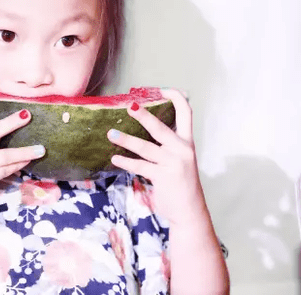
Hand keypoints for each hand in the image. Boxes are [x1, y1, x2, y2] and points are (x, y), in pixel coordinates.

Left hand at [107, 88, 207, 225]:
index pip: (186, 112)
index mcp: (187, 142)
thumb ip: (167, 145)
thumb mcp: (179, 160)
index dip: (175, 97)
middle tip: (128, 106)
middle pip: (160, 127)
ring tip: (111, 134)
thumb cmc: (180, 183)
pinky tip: (115, 159)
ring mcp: (173, 163)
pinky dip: (126, 162)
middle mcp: (182, 150)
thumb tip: (144, 129)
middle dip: (143, 116)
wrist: (190, 211)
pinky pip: (140, 166)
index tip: (160, 90)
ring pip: (145, 147)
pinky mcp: (163, 176)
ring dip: (126, 140)